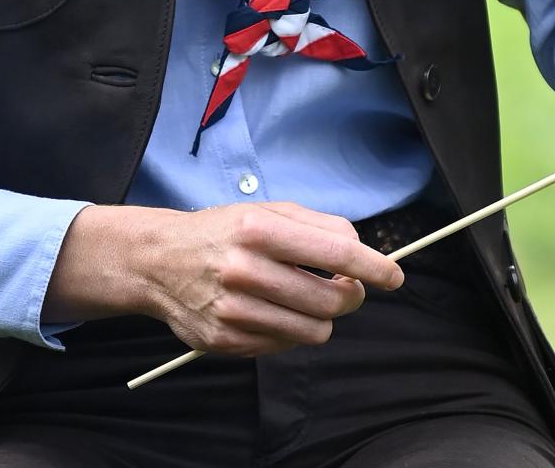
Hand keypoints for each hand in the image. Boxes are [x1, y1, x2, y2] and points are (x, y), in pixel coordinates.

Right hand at [44, 200, 403, 356]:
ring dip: (323, 316)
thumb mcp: (269, 209)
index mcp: (260, 228)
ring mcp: (234, 309)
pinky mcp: (226, 341)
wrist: (160, 261)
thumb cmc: (225, 230)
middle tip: (347, 286)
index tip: (394, 276)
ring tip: (308, 297)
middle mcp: (245, 269)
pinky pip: (286, 345)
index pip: (335, 251)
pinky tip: (276, 310)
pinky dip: (293, 330)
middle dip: (350, 294)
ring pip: (314, 330)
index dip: (373, 267)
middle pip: (330, 298)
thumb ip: (319, 225)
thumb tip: (363, 249)